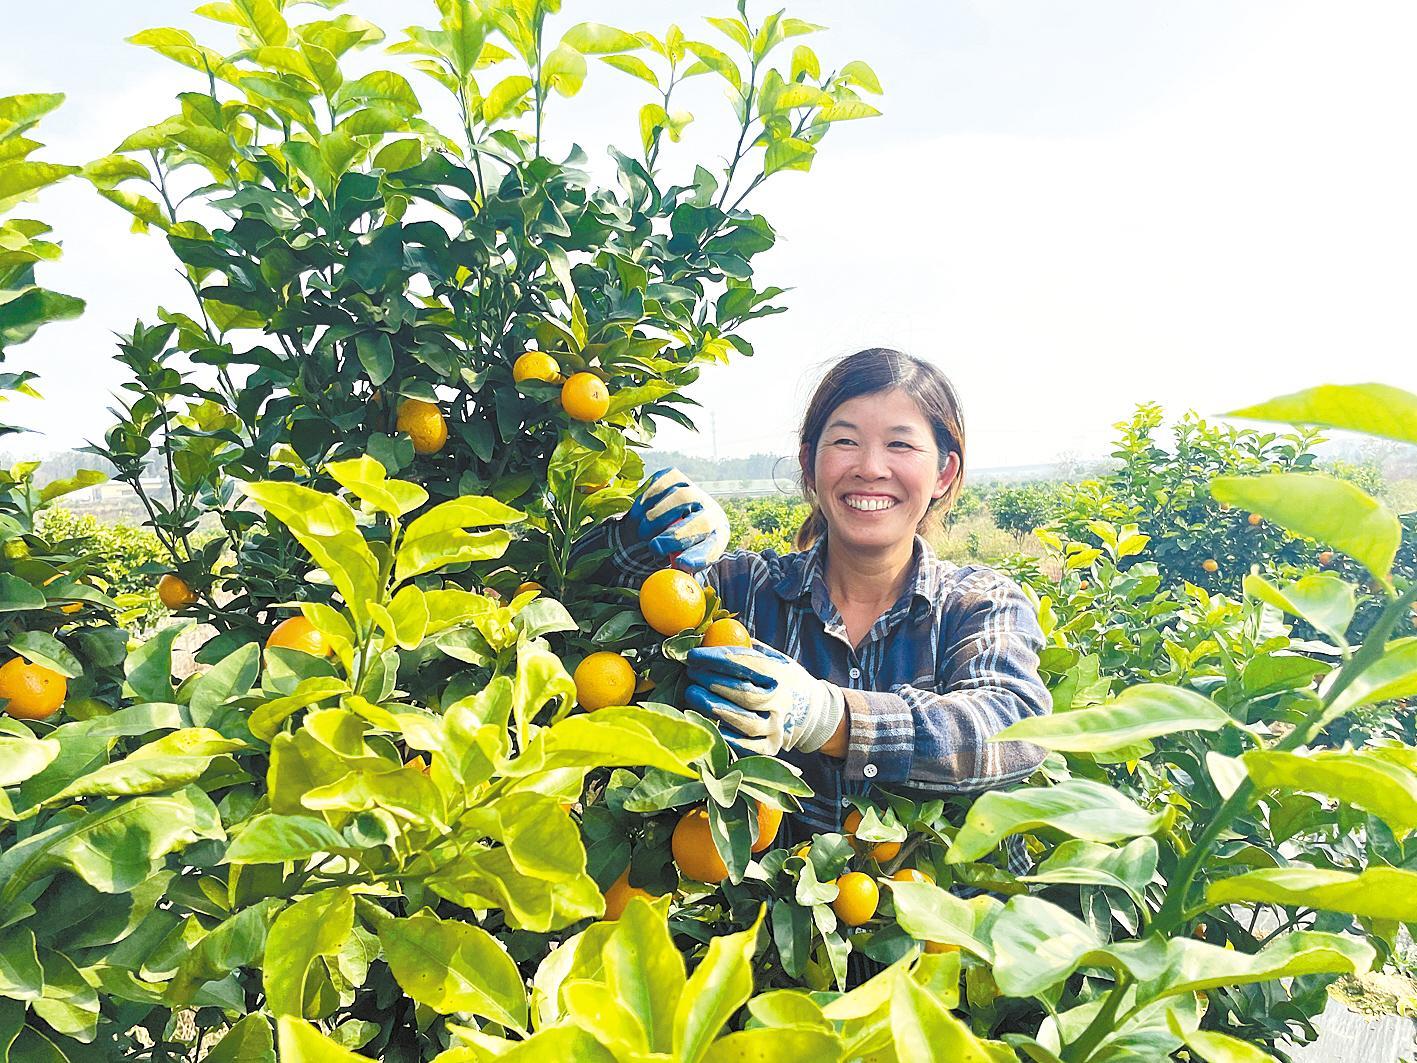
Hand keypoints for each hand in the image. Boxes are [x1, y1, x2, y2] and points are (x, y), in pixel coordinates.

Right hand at [626, 467, 729, 570]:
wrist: (674, 517)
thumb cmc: (677, 546)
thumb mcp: (680, 562)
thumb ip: (679, 572)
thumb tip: (674, 581)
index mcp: (716, 538)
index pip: (712, 548)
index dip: (698, 557)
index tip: (681, 565)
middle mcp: (710, 511)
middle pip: (700, 521)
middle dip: (676, 536)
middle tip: (654, 548)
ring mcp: (694, 491)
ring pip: (681, 498)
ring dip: (658, 517)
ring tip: (644, 533)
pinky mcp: (676, 476)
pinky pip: (663, 482)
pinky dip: (647, 499)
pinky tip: (638, 515)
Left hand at [684, 642, 844, 755]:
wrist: (814, 711)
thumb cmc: (784, 679)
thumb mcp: (775, 658)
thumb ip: (748, 649)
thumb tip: (712, 635)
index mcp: (781, 675)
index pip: (746, 665)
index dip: (716, 659)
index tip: (693, 655)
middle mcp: (781, 702)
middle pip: (744, 694)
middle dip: (712, 682)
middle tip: (691, 673)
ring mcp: (778, 726)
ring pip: (746, 722)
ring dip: (715, 708)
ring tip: (692, 694)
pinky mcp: (773, 746)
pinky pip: (750, 746)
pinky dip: (731, 739)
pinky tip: (711, 724)